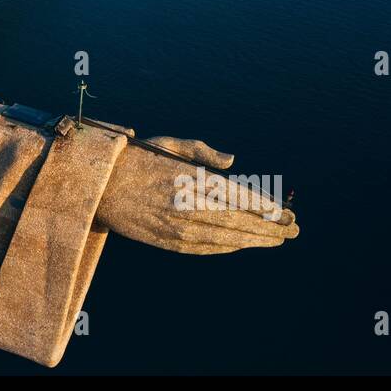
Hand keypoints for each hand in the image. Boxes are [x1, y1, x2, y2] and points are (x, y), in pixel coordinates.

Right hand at [95, 137, 297, 252]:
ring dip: (255, 240)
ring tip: (278, 239)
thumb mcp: (167, 143)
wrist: (97, 187)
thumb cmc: (135, 159)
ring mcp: (176, 226)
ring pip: (226, 237)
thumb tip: (233, 161)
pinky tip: (244, 243)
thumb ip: (202, 150)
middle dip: (269, 226)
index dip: (263, 205)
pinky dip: (229, 247)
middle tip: (293, 228)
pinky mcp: (167, 241)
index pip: (236, 194)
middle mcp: (185, 204)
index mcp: (188, 176)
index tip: (284, 211)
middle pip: (238, 219)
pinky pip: (206, 248)